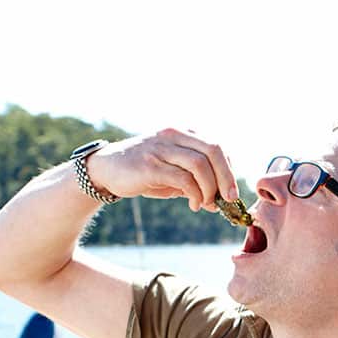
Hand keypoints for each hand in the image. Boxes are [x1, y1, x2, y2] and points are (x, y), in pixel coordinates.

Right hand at [84, 128, 238, 211]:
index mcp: (183, 133)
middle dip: (227, 177)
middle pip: (214, 150)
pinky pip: (183, 179)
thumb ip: (196, 182)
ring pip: (200, 164)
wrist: (106, 169)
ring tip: (207, 204)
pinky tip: (194, 204)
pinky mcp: (150, 165)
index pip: (217, 146)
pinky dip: (195, 194)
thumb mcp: (173, 173)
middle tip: (230, 199)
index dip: (229, 169)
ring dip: (210, 189)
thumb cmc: (144, 172)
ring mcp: (161, 148)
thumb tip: (219, 202)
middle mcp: (174, 135)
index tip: (230, 191)